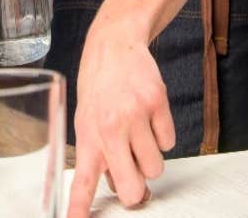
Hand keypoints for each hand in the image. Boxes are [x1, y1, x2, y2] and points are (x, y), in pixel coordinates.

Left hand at [66, 16, 174, 216]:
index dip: (79, 208)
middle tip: (134, 174)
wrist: (113, 45)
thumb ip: (101, 155)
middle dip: (137, 190)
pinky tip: (148, 116)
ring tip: (138, 134)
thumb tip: (123, 188)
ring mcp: (135, 115)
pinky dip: (162, 136)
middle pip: (132, 188)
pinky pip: (169, 143)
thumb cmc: (99, 88)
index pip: (81, 182)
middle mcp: (109, 129)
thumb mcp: (87, 122)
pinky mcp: (157, 103)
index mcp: (87, 137)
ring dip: (150, 159)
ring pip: (155, 168)